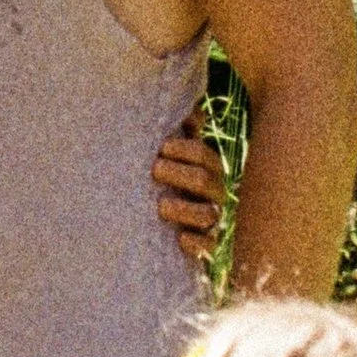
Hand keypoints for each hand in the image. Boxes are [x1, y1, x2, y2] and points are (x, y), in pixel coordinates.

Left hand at [154, 119, 225, 269]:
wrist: (145, 218)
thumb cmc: (157, 176)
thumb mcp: (163, 150)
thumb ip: (177, 127)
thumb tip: (187, 109)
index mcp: (204, 167)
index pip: (203, 155)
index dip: (185, 150)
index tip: (160, 148)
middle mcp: (211, 192)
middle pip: (205, 181)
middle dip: (179, 174)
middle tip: (154, 170)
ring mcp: (209, 219)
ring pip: (207, 215)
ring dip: (184, 209)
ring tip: (160, 206)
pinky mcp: (202, 244)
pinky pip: (208, 246)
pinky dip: (197, 243)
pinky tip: (180, 238)